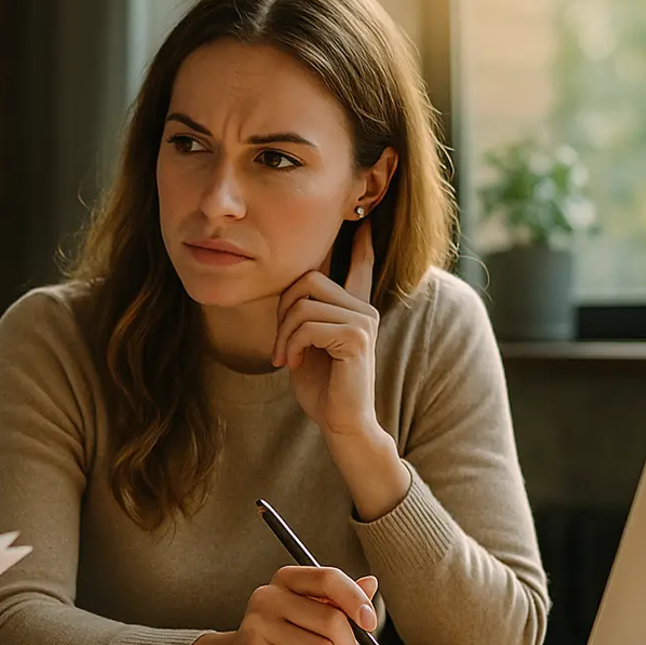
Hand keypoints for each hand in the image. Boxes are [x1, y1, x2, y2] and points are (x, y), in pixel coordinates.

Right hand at [179, 567, 379, 644]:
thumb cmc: (279, 642)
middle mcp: (268, 597)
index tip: (370, 622)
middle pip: (332, 622)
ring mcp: (258, 626)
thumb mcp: (309, 615)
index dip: (356, 600)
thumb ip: (338, 601)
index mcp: (286, 580)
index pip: (328, 578)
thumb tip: (371, 583)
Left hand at [275, 220, 380, 439]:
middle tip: (281, 343)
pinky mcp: (357, 338)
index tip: (365, 223)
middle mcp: (362, 310)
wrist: (338, 421)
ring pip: (303, 305)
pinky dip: (291, 345)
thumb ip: (305, 314)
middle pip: (308, 280)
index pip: (360, 268)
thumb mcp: (305, 343)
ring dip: (283, 334)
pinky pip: (308, 326)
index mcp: (352, 309)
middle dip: (282, 310)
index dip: (361, 246)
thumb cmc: (320, 386)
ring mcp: (363, 321)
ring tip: (286, 357)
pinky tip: (294, 364)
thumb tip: (295, 288)